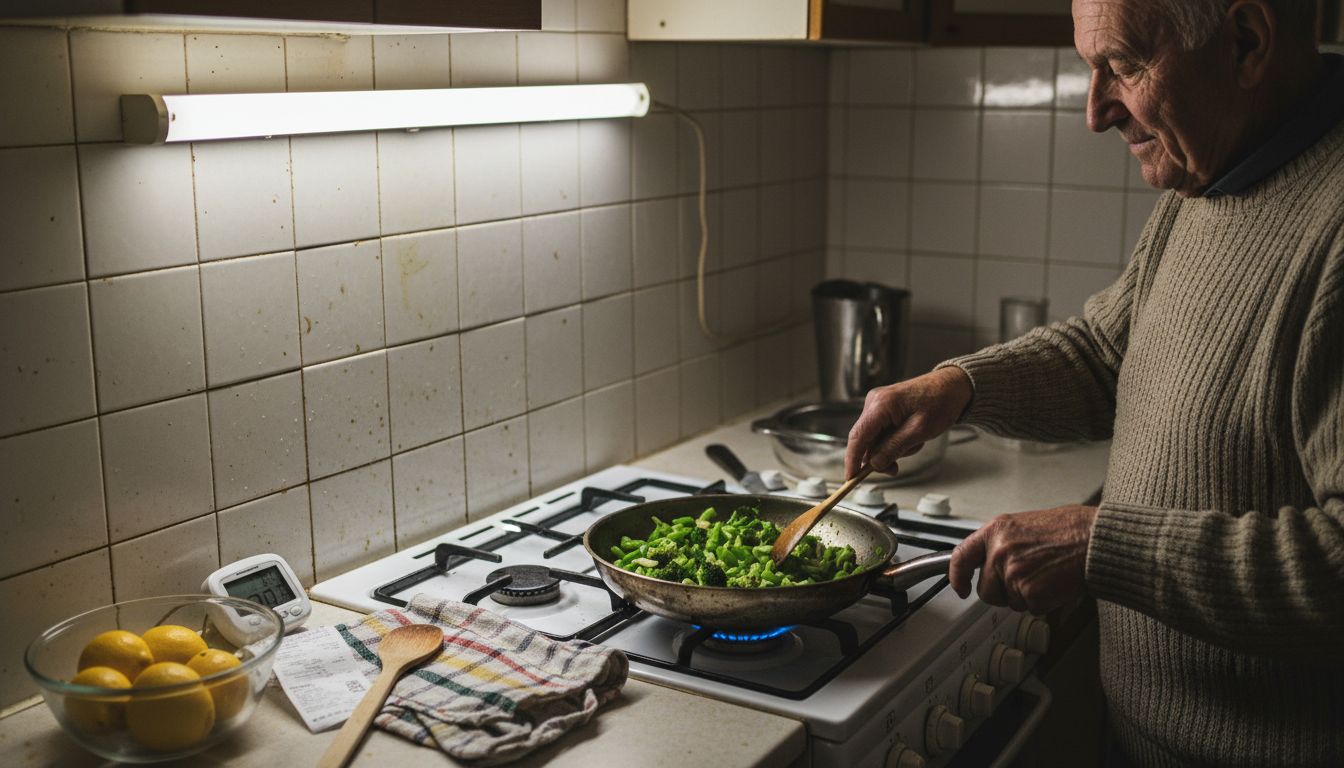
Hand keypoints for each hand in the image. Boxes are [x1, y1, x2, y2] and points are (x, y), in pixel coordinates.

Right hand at [844, 367, 972, 477]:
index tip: (851, 478)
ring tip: (915, 441)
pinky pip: (880, 432)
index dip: (852, 460)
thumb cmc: (940, 403)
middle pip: (865, 440)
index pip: (858, 436)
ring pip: (874, 439)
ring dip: (891, 448)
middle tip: (896, 468)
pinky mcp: (882, 408)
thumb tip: (874, 464)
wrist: (952, 387)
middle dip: (880, 456)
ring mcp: (877, 404)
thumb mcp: (920, 430)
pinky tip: (911, 437)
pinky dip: (894, 441)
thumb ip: (894, 448)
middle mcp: (874, 402)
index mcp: (881, 404)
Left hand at [949, 505, 1096, 614]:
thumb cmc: (1069, 531)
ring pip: (1009, 602)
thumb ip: (1003, 544)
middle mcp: (999, 551)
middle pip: (986, 590)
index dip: (957, 575)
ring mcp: (1012, 572)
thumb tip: (990, 563)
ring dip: (1026, 597)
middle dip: (1004, 592)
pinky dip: (1043, 603)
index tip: (959, 587)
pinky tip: (1055, 584)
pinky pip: (1030, 608)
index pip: (961, 556)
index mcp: (996, 531)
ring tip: (1046, 575)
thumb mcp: (1025, 526)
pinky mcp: (1028, 591)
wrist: (1094, 540)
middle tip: (1028, 579)